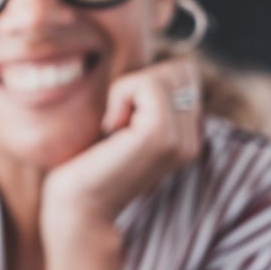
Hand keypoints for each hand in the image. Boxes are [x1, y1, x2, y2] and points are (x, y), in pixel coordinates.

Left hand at [41, 55, 202, 242]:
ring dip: (127, 89)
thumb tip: (158, 63)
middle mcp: (191, 139)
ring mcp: (181, 139)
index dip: (147, 81)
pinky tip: (111, 128)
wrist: (78, 206)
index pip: (184, 73)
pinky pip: (147, 84)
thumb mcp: (125, 123)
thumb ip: (145, 98)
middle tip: (117, 121)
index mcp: (186, 136)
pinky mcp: (162, 136)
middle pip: (180, 69)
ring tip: (115, 127)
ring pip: (165, 73)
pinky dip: (121, 95)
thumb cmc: (89, 161)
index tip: (123, 117)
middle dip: (140, 82)